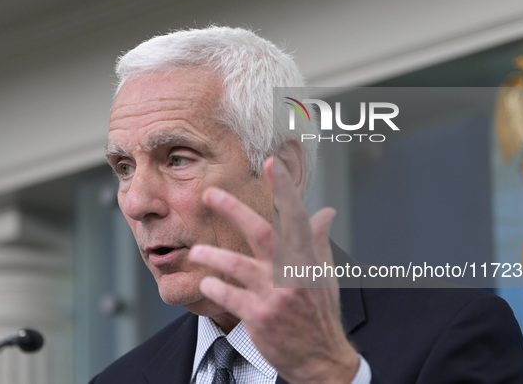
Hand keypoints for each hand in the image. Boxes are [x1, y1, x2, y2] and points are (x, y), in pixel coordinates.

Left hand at [189, 157, 358, 383]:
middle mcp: (292, 273)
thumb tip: (326, 213)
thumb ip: (317, 242)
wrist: (321, 359)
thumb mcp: (324, 275)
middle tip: (209, 194)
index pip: (296, 217)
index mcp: (308, 259)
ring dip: (212, 255)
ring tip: (196, 251)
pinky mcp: (260, 317)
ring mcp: (276, 296)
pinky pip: (230, 296)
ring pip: (237, 266)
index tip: (271, 164)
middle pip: (261, 232)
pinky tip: (207, 284)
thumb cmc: (320, 313)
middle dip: (233, 209)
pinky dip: (215, 287)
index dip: (284, 190)